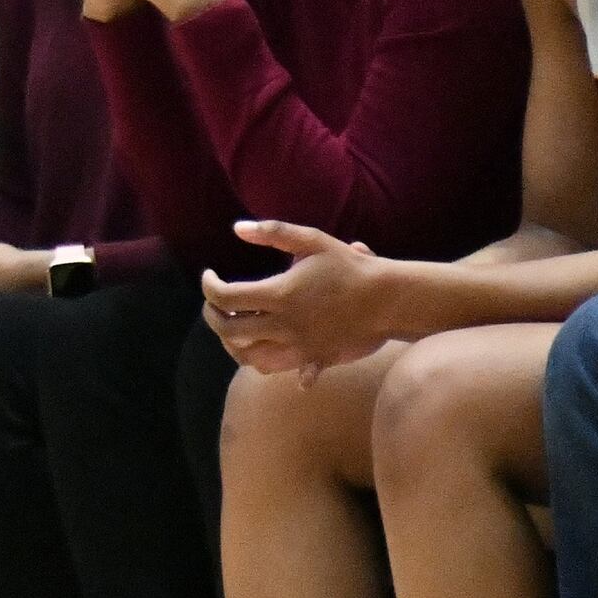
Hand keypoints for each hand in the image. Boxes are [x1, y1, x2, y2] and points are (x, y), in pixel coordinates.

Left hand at [200, 219, 407, 375]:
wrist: (388, 298)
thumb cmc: (349, 265)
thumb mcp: (312, 240)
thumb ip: (273, 231)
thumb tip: (237, 228)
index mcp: (279, 294)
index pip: (225, 298)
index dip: (208, 287)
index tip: (209, 277)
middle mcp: (284, 325)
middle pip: (230, 331)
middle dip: (212, 317)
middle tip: (212, 304)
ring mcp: (299, 346)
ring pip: (251, 357)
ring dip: (233, 345)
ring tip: (232, 328)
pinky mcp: (314, 357)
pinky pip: (284, 369)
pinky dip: (269, 365)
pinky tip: (267, 355)